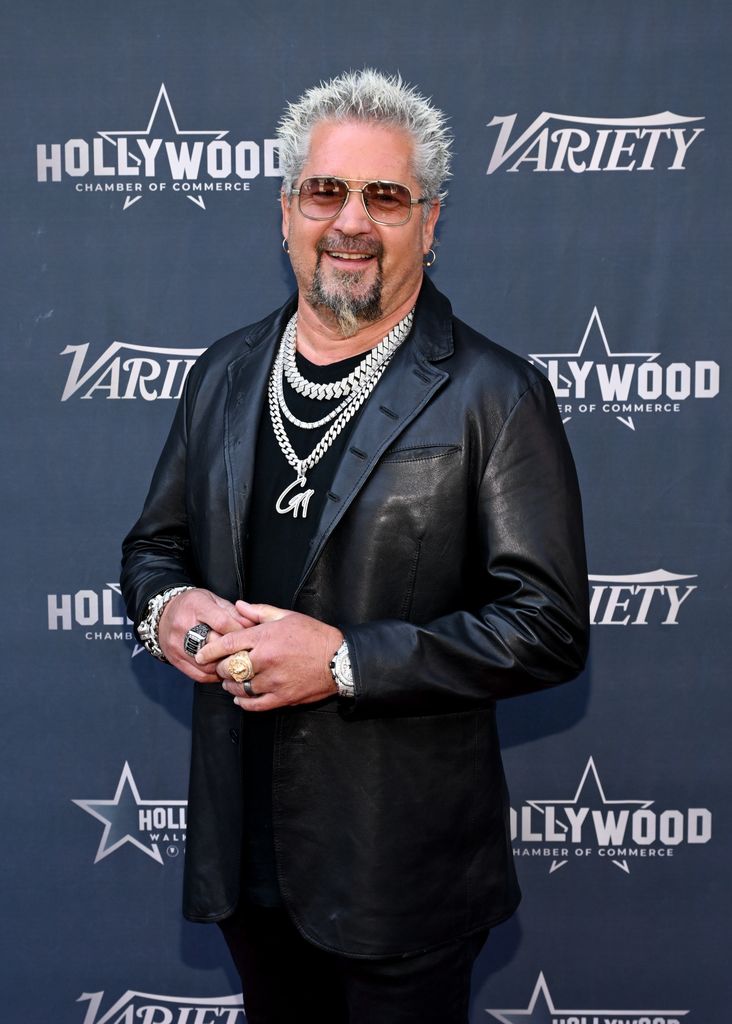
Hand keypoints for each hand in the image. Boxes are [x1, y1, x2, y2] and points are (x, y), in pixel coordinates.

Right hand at [158, 589, 249, 681]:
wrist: (163, 614)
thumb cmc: (192, 605)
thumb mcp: (212, 599)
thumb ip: (233, 612)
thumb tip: (252, 626)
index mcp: (196, 607)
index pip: (222, 623)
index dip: (239, 632)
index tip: (250, 637)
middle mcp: (184, 626)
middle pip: (215, 645)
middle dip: (234, 651)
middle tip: (248, 654)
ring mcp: (177, 645)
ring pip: (208, 664)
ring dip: (225, 666)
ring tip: (237, 664)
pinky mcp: (175, 660)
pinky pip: (199, 674)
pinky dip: (215, 675)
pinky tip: (223, 670)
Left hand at [195, 600, 341, 711]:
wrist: (339, 659)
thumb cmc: (314, 635)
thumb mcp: (287, 616)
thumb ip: (259, 612)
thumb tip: (238, 606)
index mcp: (266, 637)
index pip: (228, 644)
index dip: (210, 650)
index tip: (201, 654)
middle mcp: (266, 660)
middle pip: (230, 668)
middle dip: (221, 668)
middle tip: (221, 667)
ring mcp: (274, 681)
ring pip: (240, 687)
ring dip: (231, 685)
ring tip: (230, 682)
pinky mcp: (282, 698)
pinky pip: (254, 704)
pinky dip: (243, 702)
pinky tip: (240, 698)